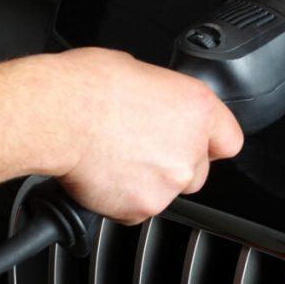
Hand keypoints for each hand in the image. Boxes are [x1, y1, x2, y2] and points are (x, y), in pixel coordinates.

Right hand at [44, 48, 241, 223]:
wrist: (55, 115)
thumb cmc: (88, 85)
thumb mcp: (141, 74)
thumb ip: (165, 100)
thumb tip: (158, 107)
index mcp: (198, 110)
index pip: (229, 140)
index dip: (210, 144)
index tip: (198, 145)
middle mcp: (191, 149)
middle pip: (197, 171)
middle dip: (172, 166)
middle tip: (139, 149)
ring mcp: (169, 182)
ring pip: (165, 192)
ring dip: (146, 182)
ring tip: (113, 157)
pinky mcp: (142, 207)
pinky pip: (136, 209)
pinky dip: (121, 199)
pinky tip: (102, 175)